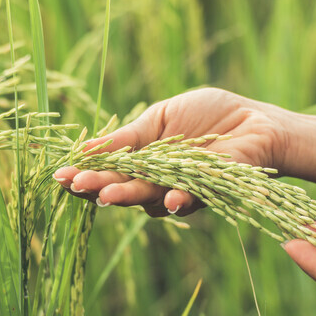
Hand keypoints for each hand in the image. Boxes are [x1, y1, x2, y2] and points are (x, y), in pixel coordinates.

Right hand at [54, 88, 293, 215]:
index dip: (85, 173)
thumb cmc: (209, 115)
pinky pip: (187, 200)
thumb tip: (86, 148)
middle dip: (98, 187)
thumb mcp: (161, 118)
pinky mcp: (207, 193)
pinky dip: (176, 200)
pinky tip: (168, 199)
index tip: (60, 174)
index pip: (107, 170)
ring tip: (107, 195)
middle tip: (78, 186)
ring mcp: (179, 190)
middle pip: (121, 188)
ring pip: (148, 198)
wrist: (255, 121)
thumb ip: (129, 137)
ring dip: (128, 196)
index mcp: (142, 161)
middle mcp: (156, 181)